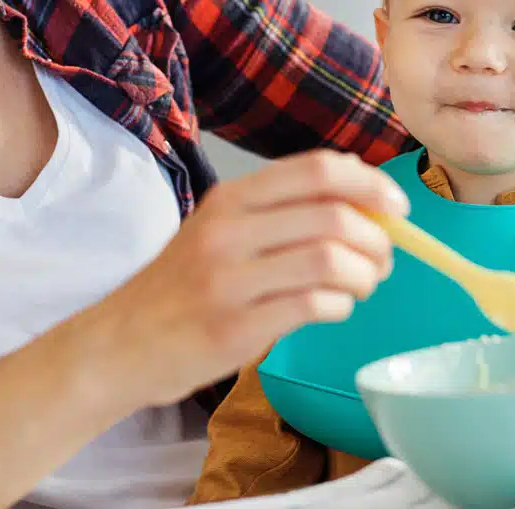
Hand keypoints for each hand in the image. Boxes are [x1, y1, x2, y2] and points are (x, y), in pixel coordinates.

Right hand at [88, 149, 407, 407]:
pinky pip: (314, 305)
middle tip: (384, 258)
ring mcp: (229, 281)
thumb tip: (367, 199)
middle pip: (333, 215)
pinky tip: (333, 309)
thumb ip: (283, 212)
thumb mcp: (221, 230)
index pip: (318, 170)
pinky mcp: (234, 328)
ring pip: (331, 261)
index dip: (371, 184)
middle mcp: (228, 231)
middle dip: (378, 238)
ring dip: (365, 275)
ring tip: (363, 285)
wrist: (117, 345)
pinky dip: (340, 306)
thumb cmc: (182, 286)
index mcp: (231, 199)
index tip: (398, 206)